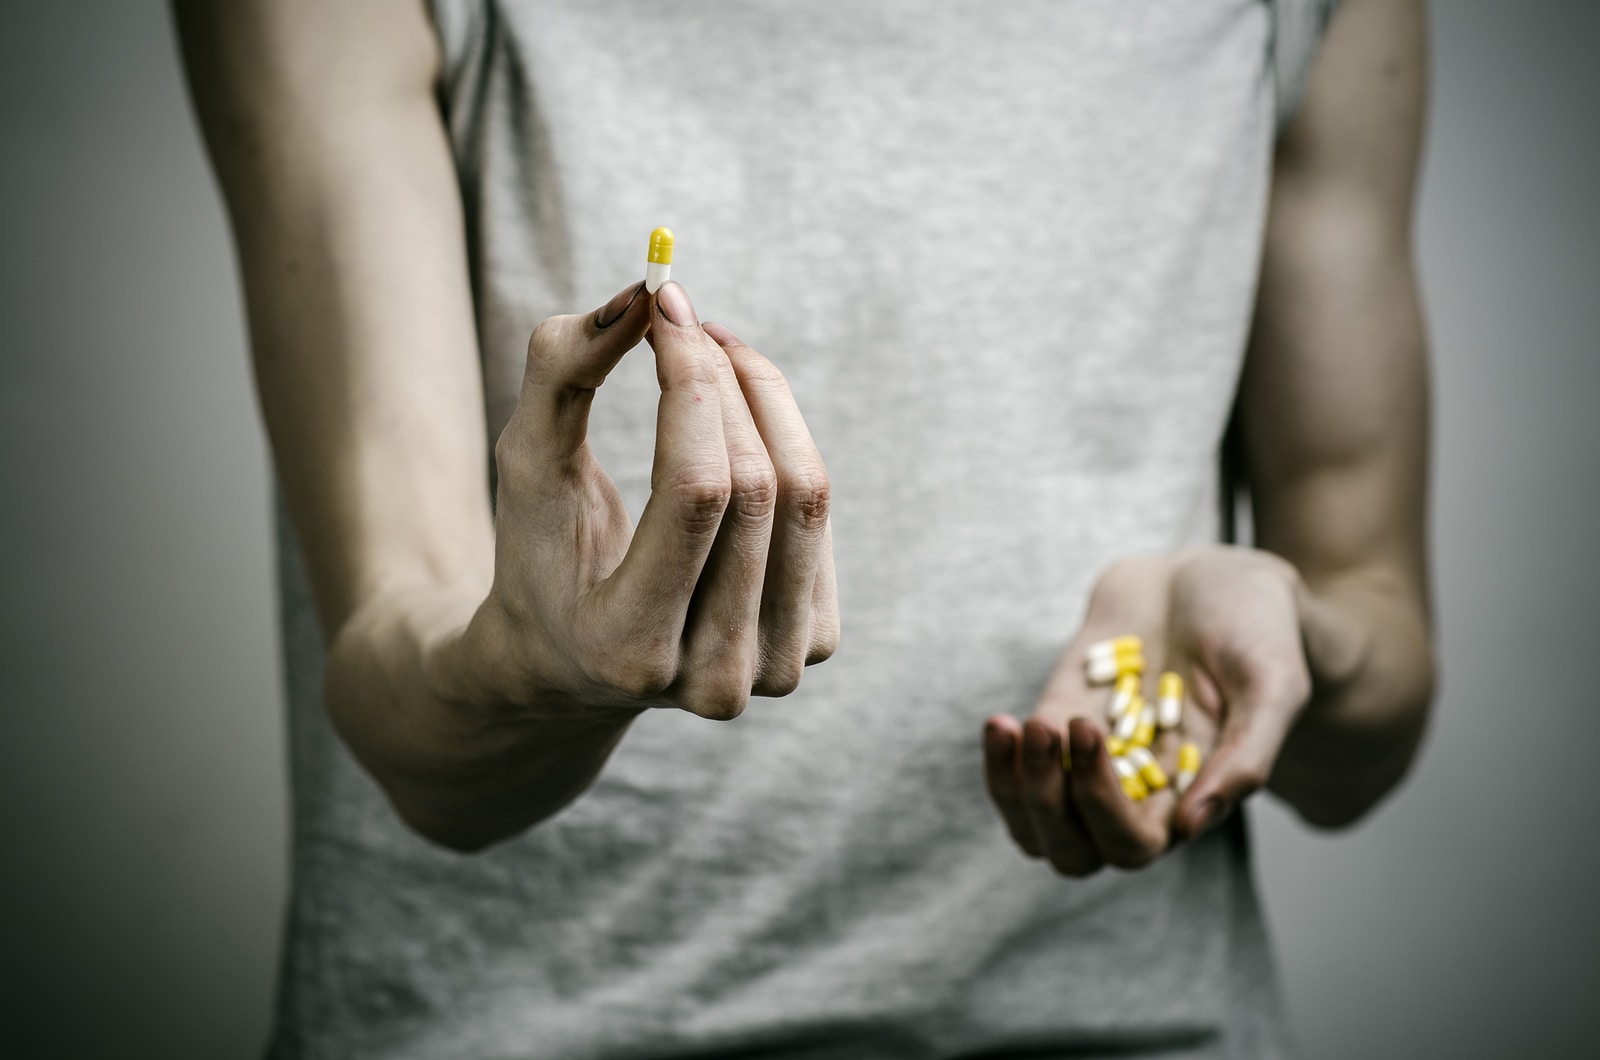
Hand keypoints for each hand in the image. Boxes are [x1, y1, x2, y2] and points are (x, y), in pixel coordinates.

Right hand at [463, 279, 838, 720]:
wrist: (574, 663)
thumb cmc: (542, 554)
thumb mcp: (525, 469)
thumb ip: (562, 375)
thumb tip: (645, 291)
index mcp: (628, 649)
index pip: (694, 492)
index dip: (691, 384)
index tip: (665, 305)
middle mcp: (712, 680)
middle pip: (755, 489)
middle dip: (723, 381)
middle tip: (685, 319)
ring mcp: (774, 671)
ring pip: (804, 496)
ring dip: (764, 400)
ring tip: (715, 353)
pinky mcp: (815, 644)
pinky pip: (817, 514)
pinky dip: (784, 444)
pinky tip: (739, 420)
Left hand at [982, 547, 1312, 874]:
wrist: (1210, 574)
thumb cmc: (1255, 628)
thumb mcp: (1273, 686)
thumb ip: (1245, 757)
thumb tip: (1190, 826)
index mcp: (1188, 795)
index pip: (1134, 845)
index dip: (1104, 812)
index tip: (1092, 732)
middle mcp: (1136, 789)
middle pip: (1076, 850)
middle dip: (1050, 804)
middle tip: (1059, 727)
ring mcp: (1092, 756)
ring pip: (1037, 822)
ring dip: (1015, 789)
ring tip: (1018, 726)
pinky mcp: (1059, 718)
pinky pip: (1018, 768)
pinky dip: (1001, 758)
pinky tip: (1001, 725)